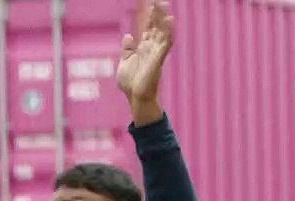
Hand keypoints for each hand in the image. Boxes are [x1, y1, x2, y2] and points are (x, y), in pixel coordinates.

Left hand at [117, 0, 173, 123]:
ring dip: (163, 19)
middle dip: (158, 13)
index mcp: (143, 48)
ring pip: (162, 31)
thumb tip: (128, 35)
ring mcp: (156, 52)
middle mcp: (151, 48)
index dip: (150, 15)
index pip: (148, 27)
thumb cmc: (131, 83)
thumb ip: (127, 49)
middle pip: (156, 26)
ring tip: (164, 5)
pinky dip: (168, 32)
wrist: (135, 97)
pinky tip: (170, 22)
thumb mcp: (124, 63)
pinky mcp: (158, 59)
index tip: (151, 2)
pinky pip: (165, 43)